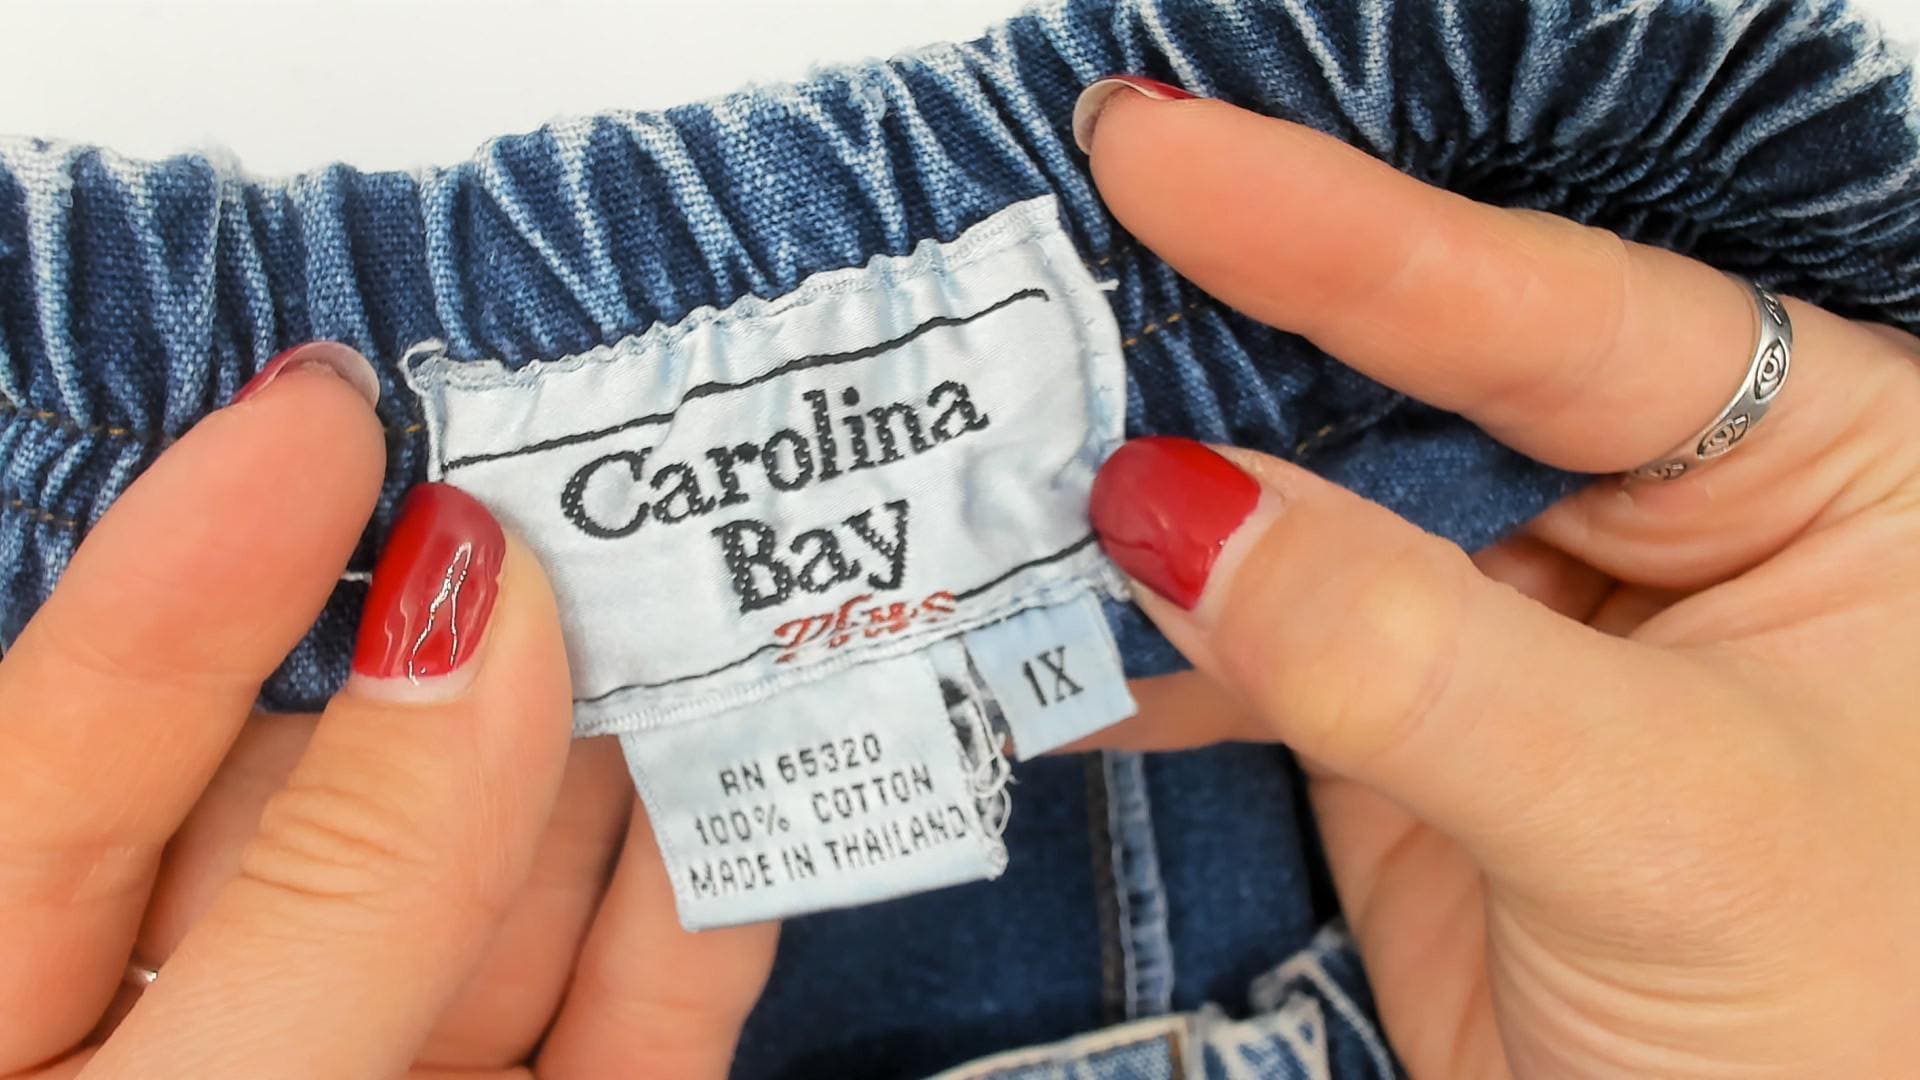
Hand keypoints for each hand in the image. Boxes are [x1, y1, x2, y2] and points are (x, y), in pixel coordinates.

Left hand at [0, 345, 774, 1079]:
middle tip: (573, 462)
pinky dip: (716, 892)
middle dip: (463, 634)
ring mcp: (410, 1067)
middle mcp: (223, 1017)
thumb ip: (336, 887)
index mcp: (22, 1010)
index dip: (192, 574)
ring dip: (625, 735)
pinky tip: (759, 761)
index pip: (78, 750)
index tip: (320, 412)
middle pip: (343, 786)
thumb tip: (474, 615)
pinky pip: (650, 997)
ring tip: (709, 568)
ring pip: (521, 873)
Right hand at [1077, 81, 1919, 1074]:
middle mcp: (1660, 514)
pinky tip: (1041, 622)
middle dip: (1221, 342)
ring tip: (1002, 440)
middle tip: (1044, 262)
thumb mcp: (1652, 816)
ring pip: (1310, 514)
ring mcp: (1519, 616)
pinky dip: (1150, 651)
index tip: (1155, 152)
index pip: (1552, 309)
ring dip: (1161, 503)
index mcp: (1818, 467)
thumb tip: (1171, 506)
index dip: (1340, 230)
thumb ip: (1405, 652)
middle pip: (1404, 381)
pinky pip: (1264, 650)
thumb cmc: (1856, 1035)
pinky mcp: (1417, 723)